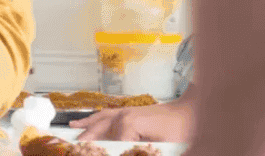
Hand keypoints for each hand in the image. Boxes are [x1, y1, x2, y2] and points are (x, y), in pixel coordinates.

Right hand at [69, 98, 193, 142]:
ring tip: (73, 138)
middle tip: (77, 150)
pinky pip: (103, 116)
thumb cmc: (182, 129)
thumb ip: (141, 150)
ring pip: (97, 124)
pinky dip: (91, 120)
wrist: (191, 112)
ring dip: (85, 132)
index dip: (107, 151)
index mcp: (130, 124)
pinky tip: (79, 123)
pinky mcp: (127, 112)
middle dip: (88, 143)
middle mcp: (123, 116)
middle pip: (98, 133)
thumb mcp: (164, 147)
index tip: (97, 153)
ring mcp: (124, 112)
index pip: (112, 146)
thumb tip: (128, 151)